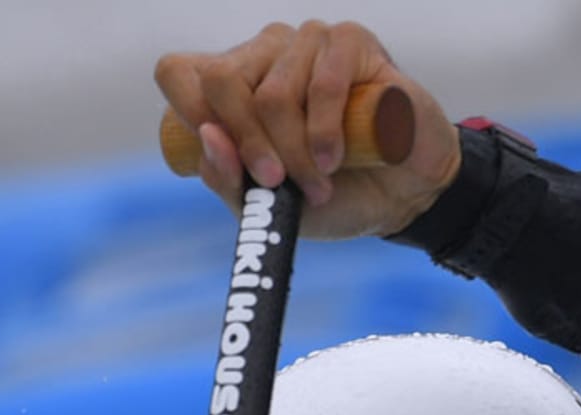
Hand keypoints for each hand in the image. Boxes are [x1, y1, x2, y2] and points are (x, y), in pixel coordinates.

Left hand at [154, 19, 462, 238]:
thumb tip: (209, 137)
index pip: (179, 72)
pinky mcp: (349, 42)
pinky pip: (322, 84)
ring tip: (319, 183)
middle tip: (275, 182)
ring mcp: (305, 42)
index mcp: (231, 86)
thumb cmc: (334, 196)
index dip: (189, 111)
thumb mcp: (268, 206)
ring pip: (273, 92)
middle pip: (220, 80)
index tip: (226, 158)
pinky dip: (325, 132)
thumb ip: (228, 179)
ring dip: (296, 152)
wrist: (401, 197)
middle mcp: (262, 55)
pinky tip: (336, 158)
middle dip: (248, 143)